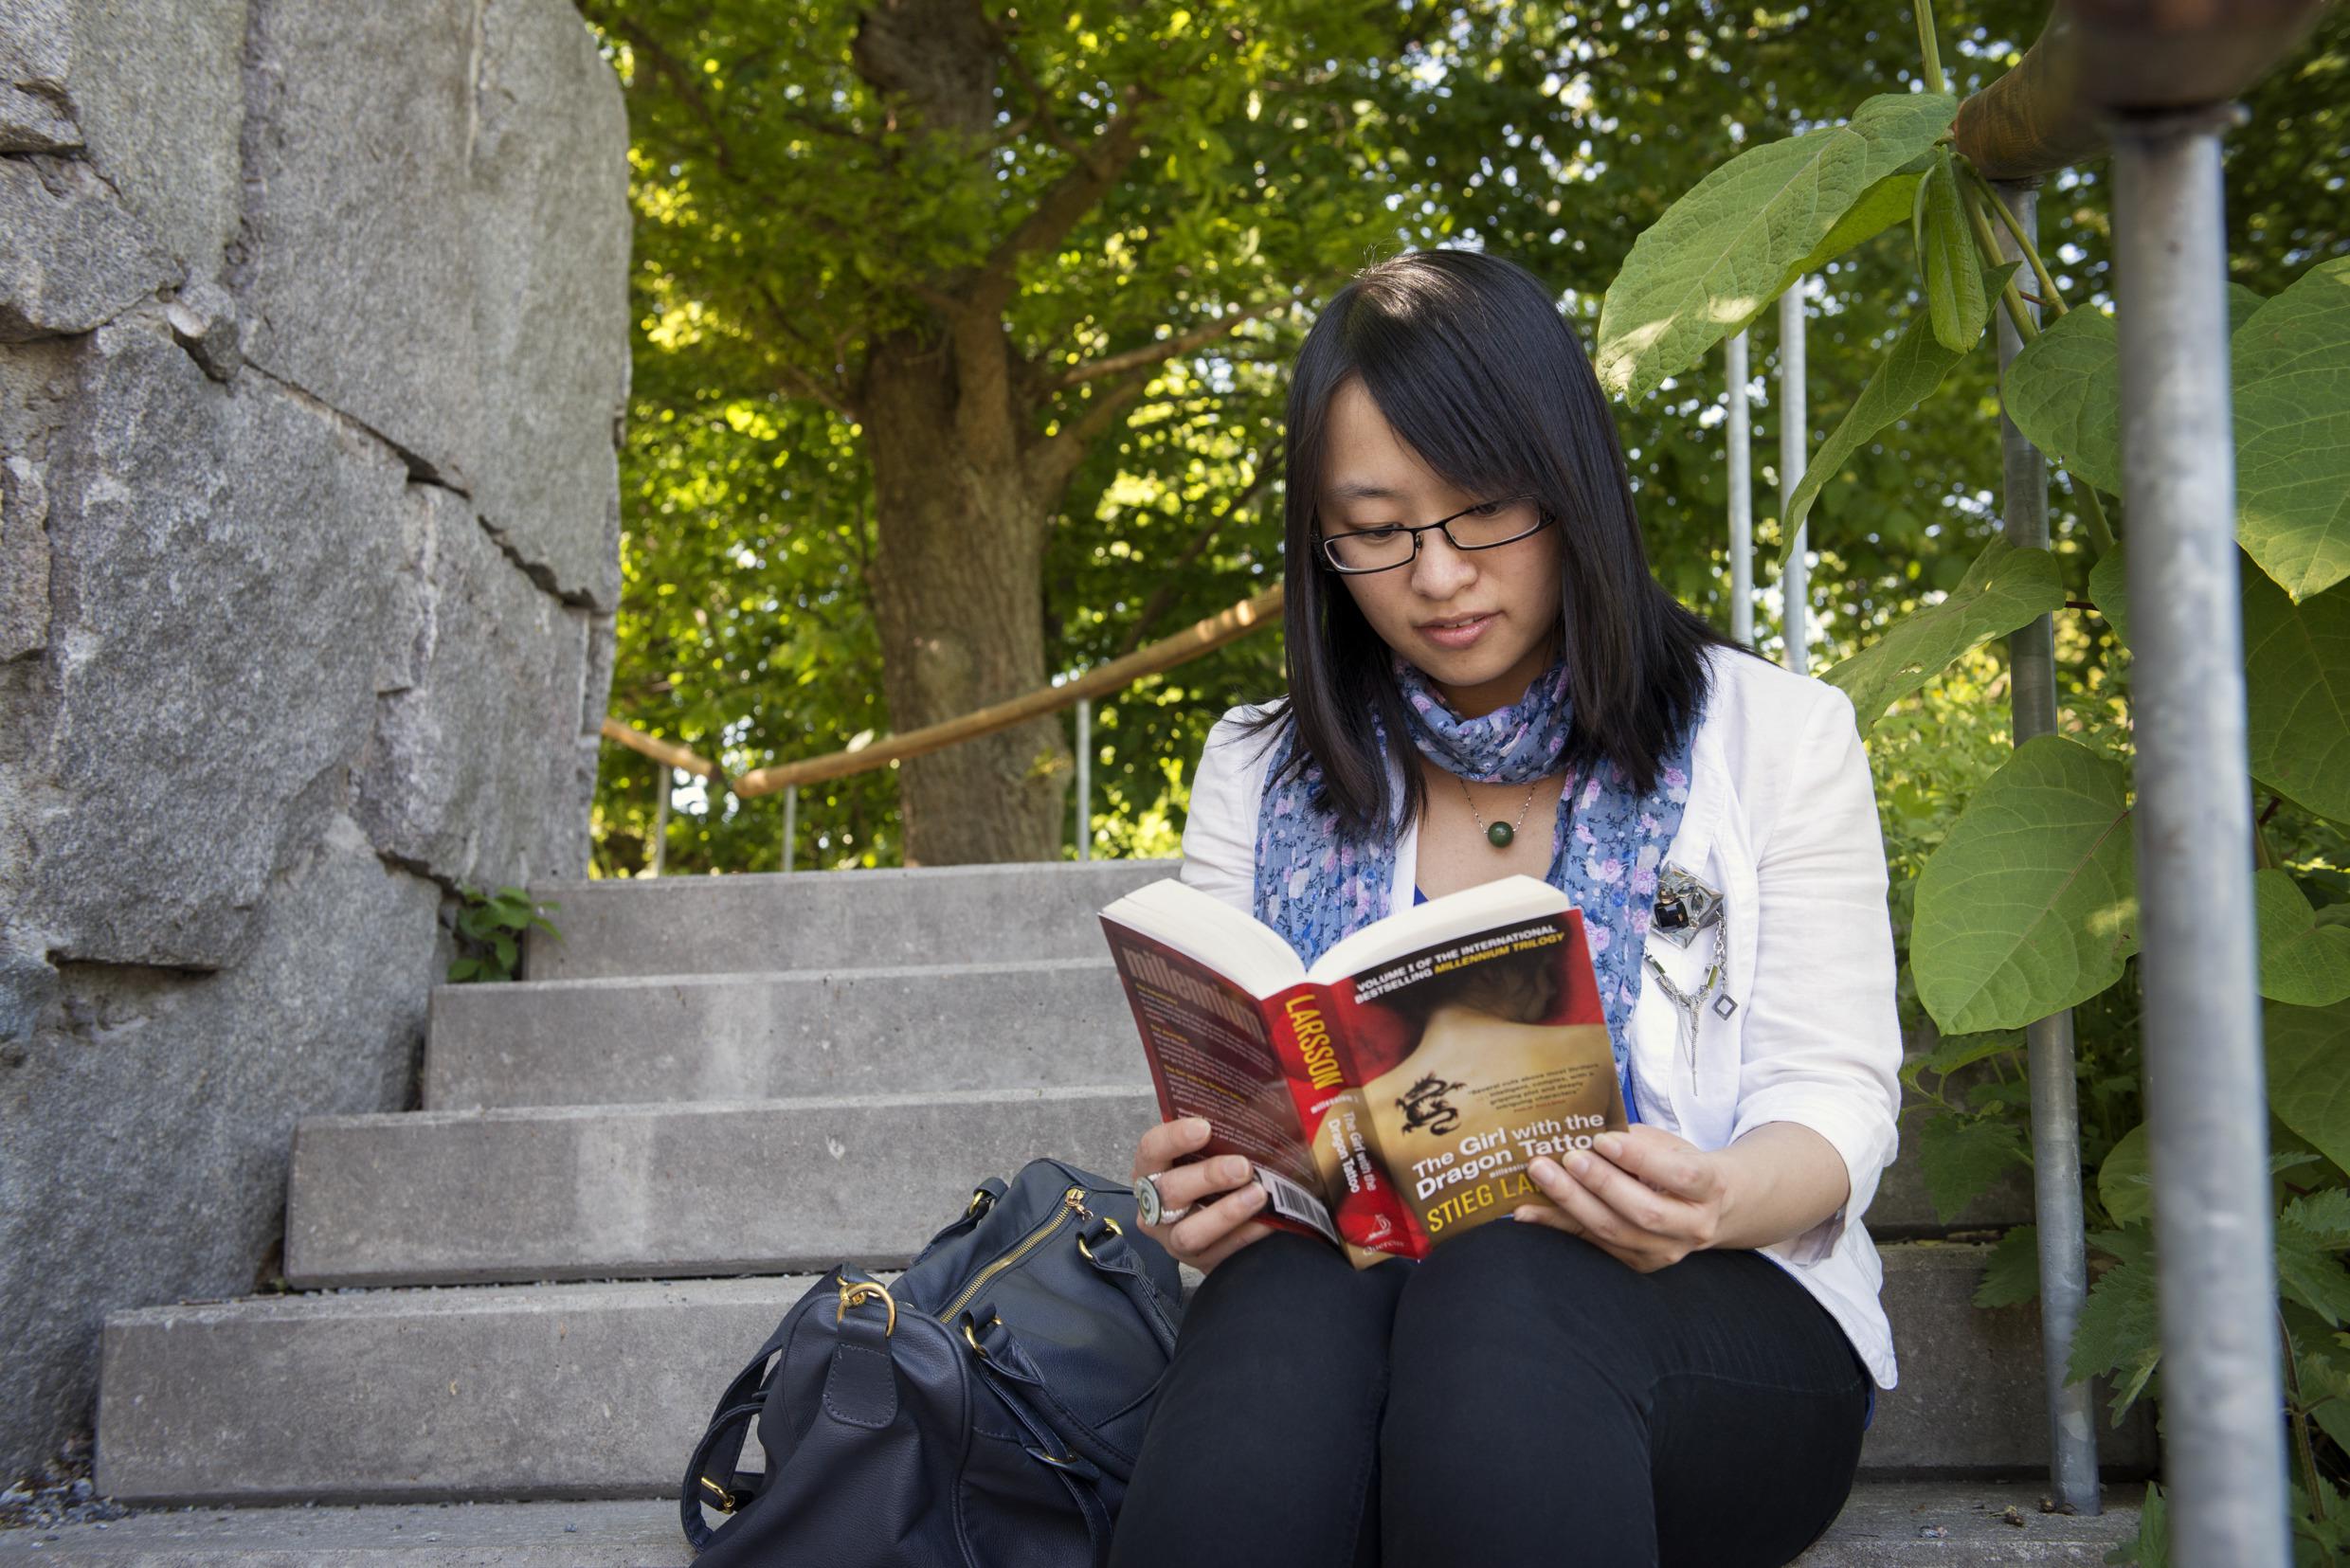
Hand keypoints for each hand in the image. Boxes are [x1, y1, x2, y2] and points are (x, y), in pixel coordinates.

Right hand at [1130, 1116, 1274, 1271]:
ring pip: (1189, 1233)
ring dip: (1226, 1213)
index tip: (1205, 1127)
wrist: (1217, 1224)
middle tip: (1243, 1166)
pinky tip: (1269, 1221)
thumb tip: (1259, 1107)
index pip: (1151, 1150)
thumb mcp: (1205, 1153)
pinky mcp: (1198, 1263)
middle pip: (1170, 1191)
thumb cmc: (1211, 1176)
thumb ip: (1219, 1137)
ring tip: (1259, 1195)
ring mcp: (1172, 1239)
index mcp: (1151, 1170)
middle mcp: (1155, 1207)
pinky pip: (1219, 1254)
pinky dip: (1246, 1236)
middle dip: (1209, 1177)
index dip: (1174, 1138)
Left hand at [1513, 1125, 1729, 1272]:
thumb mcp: (1671, 1146)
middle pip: (1645, 1212)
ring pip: (1616, 1233)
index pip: (1681, 1175)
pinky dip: (1557, 1225)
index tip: (1604, 1139)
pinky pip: (1593, 1245)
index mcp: (1711, 1188)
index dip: (1642, 1159)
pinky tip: (1527, 1211)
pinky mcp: (1638, 1264)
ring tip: (1541, 1175)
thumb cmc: (1680, 1165)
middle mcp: (1693, 1227)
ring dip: (1572, 1203)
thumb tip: (1585, 1132)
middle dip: (1601, 1183)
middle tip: (1567, 1157)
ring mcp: (1666, 1252)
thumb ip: (1636, 1141)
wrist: (1708, 1208)